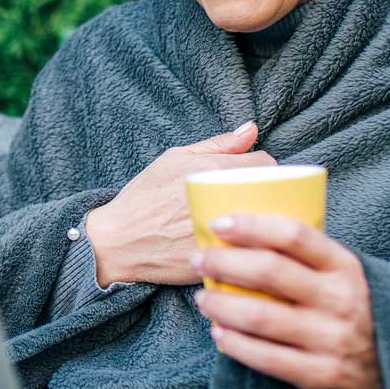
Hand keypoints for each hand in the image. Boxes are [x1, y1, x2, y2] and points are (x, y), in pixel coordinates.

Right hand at [84, 122, 273, 285]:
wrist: (117, 243)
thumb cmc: (144, 198)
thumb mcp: (173, 159)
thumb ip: (216, 144)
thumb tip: (251, 129)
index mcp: (210, 170)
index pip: (266, 164)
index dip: (267, 170)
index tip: (259, 178)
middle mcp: (219, 200)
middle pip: (273, 193)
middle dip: (271, 196)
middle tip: (258, 201)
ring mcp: (220, 232)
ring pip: (267, 224)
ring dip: (267, 222)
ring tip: (254, 223)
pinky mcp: (219, 260)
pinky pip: (254, 252)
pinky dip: (255, 249)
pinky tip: (246, 248)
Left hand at [191, 214, 387, 388]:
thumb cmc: (356, 314)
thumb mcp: (346, 279)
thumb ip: (310, 259)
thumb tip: (246, 229)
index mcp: (345, 267)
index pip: (294, 235)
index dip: (252, 225)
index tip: (218, 223)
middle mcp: (341, 299)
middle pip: (270, 271)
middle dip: (224, 262)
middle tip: (198, 259)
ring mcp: (331, 338)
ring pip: (261, 316)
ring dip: (221, 305)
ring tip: (202, 299)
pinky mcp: (321, 374)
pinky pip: (266, 357)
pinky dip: (235, 344)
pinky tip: (219, 334)